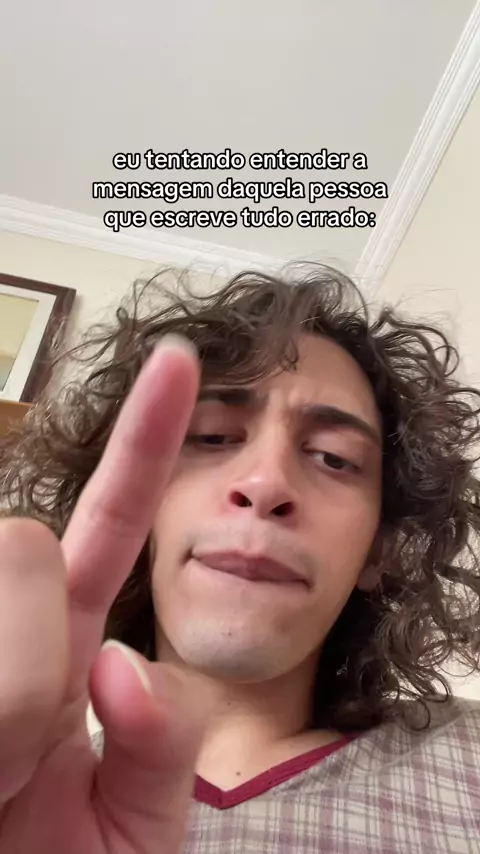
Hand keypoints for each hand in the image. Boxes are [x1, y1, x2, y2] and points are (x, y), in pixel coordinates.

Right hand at [0, 337, 214, 852]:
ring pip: (0, 562)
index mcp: (78, 650)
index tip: (184, 360)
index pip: (116, 519)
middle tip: (14, 763)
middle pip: (24, 543)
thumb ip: (160, 747)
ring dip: (0, 693)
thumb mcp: (136, 827)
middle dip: (26, 645)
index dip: (150, 438)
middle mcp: (16, 629)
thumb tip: (120, 662)